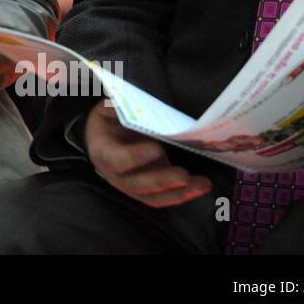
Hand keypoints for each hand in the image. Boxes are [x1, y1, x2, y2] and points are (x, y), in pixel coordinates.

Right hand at [84, 103, 210, 207]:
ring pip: (153, 196)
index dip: (135, 157)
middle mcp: (114, 174)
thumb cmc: (109, 119)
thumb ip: (124, 109)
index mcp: (103, 150)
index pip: (117, 159)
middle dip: (163, 181)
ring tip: (202, 184)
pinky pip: (163, 198)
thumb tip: (143, 106)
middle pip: (138, 184)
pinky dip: (182, 194)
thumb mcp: (111, 109)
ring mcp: (130, 185)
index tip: (156, 149)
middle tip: (185, 175)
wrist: (102, 136)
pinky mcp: (146, 190)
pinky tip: (200, 187)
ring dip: (179, 192)